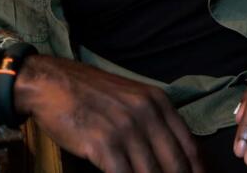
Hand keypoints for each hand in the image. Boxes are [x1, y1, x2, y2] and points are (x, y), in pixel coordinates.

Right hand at [15, 55, 203, 172]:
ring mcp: (125, 129)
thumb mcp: (130, 97)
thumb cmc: (88, 93)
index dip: (197, 172)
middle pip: (175, 164)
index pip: (190, 147)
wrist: (49, 82)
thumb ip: (153, 121)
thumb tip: (174, 154)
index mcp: (157, 101)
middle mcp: (146, 113)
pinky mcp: (103, 144)